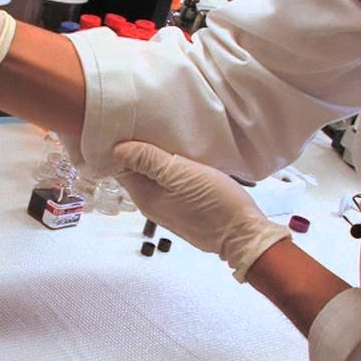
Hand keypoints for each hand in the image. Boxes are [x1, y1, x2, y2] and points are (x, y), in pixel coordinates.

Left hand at [113, 141, 290, 280]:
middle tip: (146, 125)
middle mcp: (152, 205)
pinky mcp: (185, 211)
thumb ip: (148, 161)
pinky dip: (171, 173)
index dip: (121, 147)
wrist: (244, 235)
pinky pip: (170, 187)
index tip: (127, 125)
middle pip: (136, 173)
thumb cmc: (215, 203)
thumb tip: (117, 150)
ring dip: (157, 161)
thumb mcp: (180, 173)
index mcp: (145, 196)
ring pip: (154, 179)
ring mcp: (169, 210)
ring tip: (165, 137)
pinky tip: (182, 160)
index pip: (119, 167)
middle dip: (138, 151)